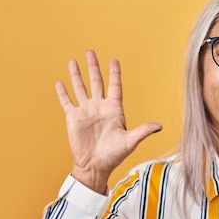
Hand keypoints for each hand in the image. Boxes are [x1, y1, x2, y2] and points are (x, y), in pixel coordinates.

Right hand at [55, 50, 161, 193]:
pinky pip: (67, 102)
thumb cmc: (113, 155)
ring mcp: (86, 111)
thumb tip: (159, 125)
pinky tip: (59, 83)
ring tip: (73, 61)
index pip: (115, 87)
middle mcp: (99, 107)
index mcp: (114, 110)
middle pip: (96, 82)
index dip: (114, 74)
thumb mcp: (129, 142)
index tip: (114, 60)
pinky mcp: (73, 118)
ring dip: (76, 75)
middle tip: (90, 52)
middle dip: (93, 67)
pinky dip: (63, 93)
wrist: (95, 166)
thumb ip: (143, 131)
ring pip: (80, 88)